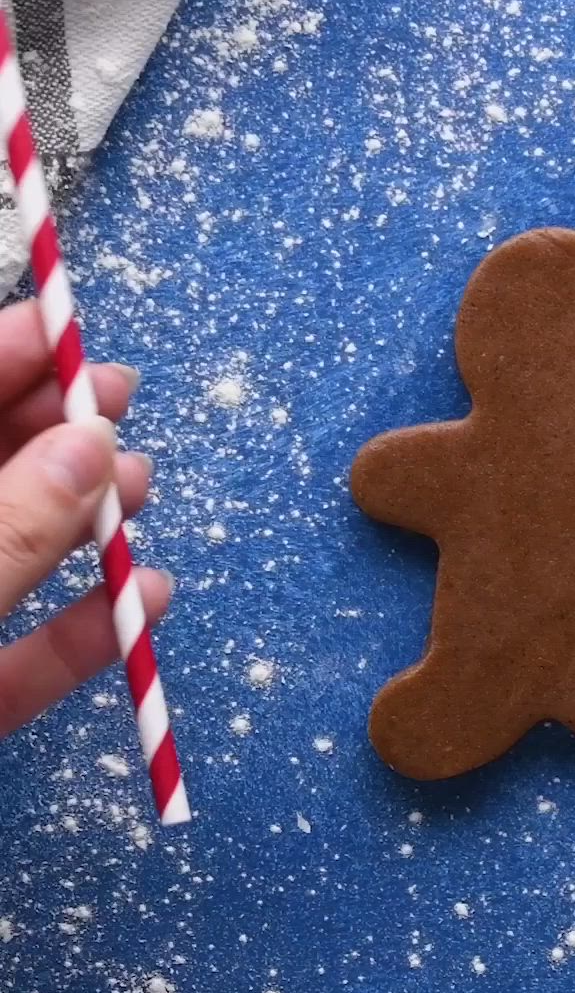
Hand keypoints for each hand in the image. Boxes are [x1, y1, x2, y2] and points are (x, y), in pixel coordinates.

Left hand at [0, 300, 172, 734]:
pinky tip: (143, 602)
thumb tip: (94, 445)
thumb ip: (10, 526)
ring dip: (75, 524)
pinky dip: (79, 634)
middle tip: (118, 401)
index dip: (4, 358)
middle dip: (49, 435)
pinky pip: (14, 662)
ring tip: (141, 491)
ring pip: (2, 560)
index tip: (69, 330)